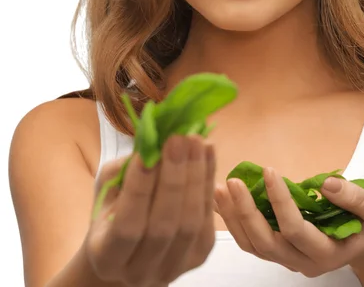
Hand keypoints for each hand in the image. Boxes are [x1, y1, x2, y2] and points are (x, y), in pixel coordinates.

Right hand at [85, 134, 215, 285]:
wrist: (132, 248)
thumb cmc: (114, 210)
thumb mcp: (108, 189)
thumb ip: (126, 170)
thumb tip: (155, 141)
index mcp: (106, 258)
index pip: (126, 226)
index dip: (138, 189)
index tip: (146, 153)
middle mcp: (140, 272)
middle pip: (163, 225)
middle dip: (173, 178)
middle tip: (178, 139)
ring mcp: (173, 267)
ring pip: (190, 222)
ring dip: (196, 176)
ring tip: (196, 140)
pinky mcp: (199, 255)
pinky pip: (207, 217)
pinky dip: (208, 181)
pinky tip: (207, 151)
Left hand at [214, 167, 363, 277]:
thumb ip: (355, 199)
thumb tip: (327, 184)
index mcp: (328, 254)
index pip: (296, 230)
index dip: (280, 201)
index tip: (270, 171)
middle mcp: (304, 263)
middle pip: (266, 243)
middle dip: (246, 212)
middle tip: (232, 182)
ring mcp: (289, 260)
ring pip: (253, 246)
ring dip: (234, 218)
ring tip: (220, 188)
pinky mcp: (280, 251)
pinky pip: (252, 242)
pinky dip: (235, 222)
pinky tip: (224, 200)